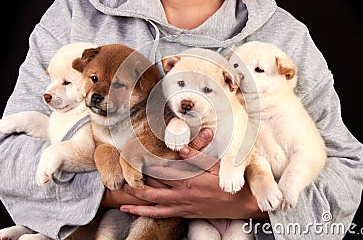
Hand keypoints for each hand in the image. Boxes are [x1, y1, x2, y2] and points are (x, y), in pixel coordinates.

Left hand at [119, 128, 267, 220]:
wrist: (243, 204)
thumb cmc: (231, 181)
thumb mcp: (218, 165)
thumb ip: (198, 155)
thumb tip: (180, 147)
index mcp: (189, 178)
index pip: (161, 169)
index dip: (145, 162)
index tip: (131, 154)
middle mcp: (182, 192)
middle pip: (152, 186)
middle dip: (135, 180)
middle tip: (119, 172)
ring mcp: (182, 204)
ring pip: (152, 202)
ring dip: (135, 197)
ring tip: (120, 192)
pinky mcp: (185, 212)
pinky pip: (160, 214)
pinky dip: (144, 213)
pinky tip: (131, 210)